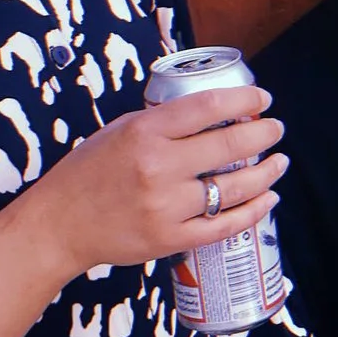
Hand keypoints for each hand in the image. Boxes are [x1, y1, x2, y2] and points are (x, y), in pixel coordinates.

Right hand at [0, 84, 286, 336]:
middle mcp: (158, 167)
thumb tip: (215, 110)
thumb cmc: (88, 172)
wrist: (58, 225)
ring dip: (267, 173)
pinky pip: (225, 226)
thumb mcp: (119, 130)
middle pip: (230, 145)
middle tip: (276, 129)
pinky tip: (268, 199)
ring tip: (279, 163)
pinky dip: (253, 212)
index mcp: (144, 132)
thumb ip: (163, 122)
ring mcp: (166, 206)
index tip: (263, 98)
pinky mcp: (170, 239)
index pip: (208, 106)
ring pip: (234, 188)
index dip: (244, 98)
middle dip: (264, 133)